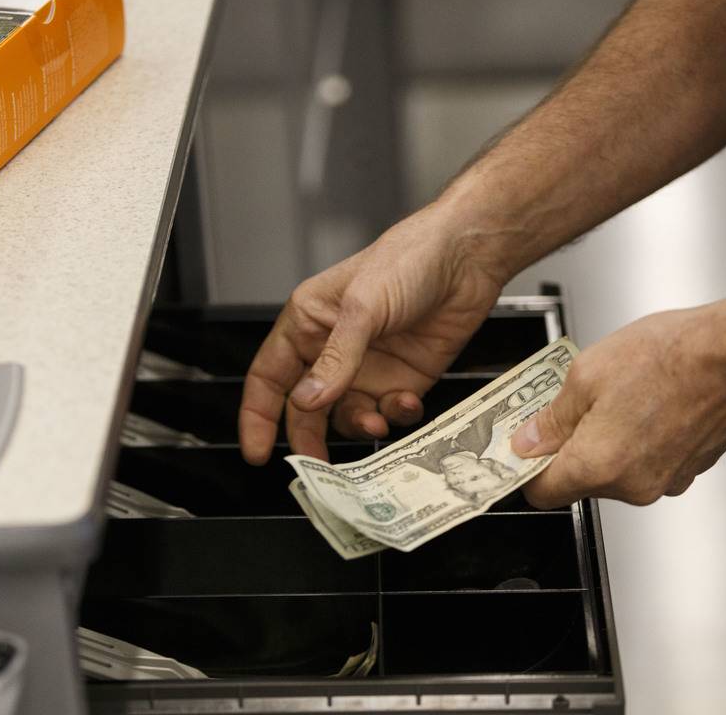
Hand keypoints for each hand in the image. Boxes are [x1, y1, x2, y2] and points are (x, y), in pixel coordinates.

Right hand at [239, 203, 508, 464]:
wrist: (468, 258)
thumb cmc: (409, 259)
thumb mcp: (363, 308)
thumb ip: (336, 359)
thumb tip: (308, 400)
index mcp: (308, 323)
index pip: (269, 377)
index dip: (258, 416)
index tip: (258, 452)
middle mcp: (333, 349)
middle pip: (306, 409)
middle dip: (309, 439)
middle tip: (316, 467)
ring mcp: (368, 367)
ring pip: (349, 417)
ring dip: (359, 427)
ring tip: (375, 424)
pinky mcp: (404, 379)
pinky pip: (389, 413)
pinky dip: (395, 416)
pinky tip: (405, 402)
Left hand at [510, 302, 725, 506]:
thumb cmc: (671, 356)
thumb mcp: (588, 374)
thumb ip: (553, 417)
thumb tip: (529, 441)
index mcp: (598, 465)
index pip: (543, 492)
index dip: (528, 469)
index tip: (525, 449)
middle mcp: (632, 485)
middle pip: (580, 482)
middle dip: (571, 449)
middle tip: (575, 406)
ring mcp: (665, 481)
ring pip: (615, 472)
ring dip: (608, 442)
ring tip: (620, 396)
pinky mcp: (689, 471)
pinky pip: (647, 463)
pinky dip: (640, 441)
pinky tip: (647, 403)